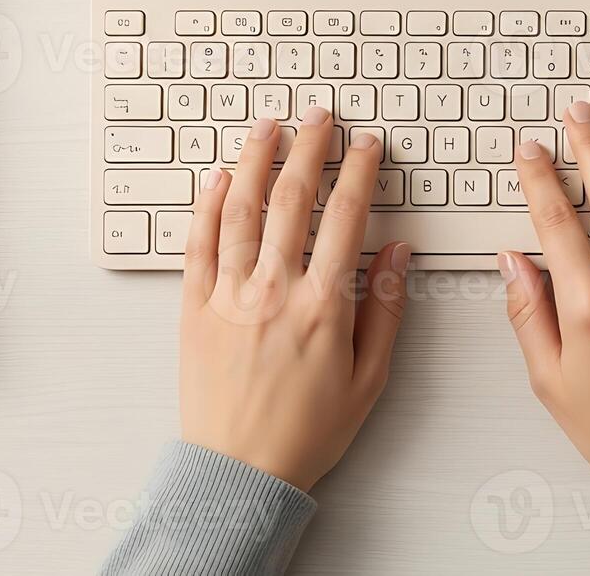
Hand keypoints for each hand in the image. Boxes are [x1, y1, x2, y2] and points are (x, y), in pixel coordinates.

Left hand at [179, 109, 410, 491]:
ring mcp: (229, 296)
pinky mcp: (193, 308)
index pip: (346, 217)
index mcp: (323, 306)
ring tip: (268, 126)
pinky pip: (198, 244)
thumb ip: (384, 310)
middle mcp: (273, 291)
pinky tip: (217, 178)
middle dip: (309, 148)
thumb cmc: (305, 433)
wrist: (239, 472)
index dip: (359, 171)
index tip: (367, 144)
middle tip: (320, 117)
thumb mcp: (369, 379)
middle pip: (293, 199)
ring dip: (256, 160)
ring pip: (241, 209)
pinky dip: (207, 205)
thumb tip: (396, 252)